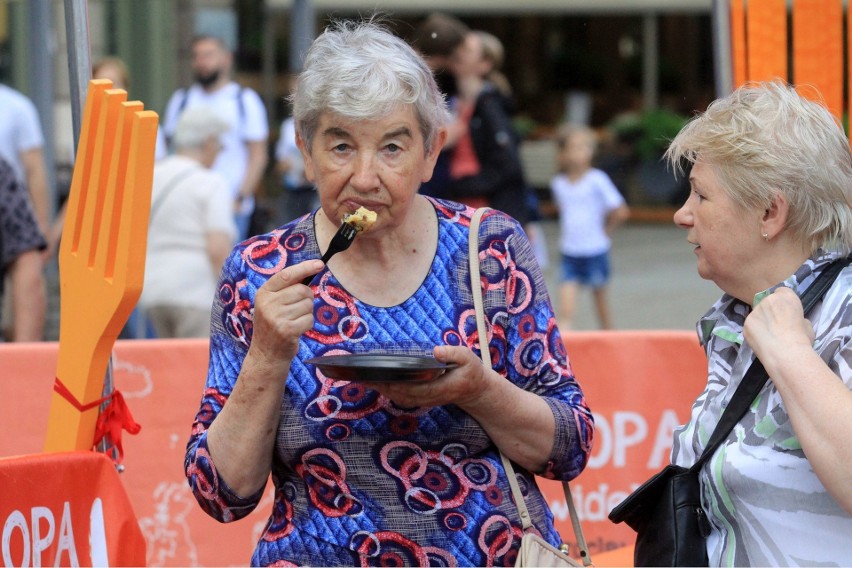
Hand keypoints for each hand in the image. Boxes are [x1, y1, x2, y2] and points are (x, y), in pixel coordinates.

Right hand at [247, 259, 323, 365]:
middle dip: (307, 297)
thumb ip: (286, 289)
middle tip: (299, 308)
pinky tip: (296, 330)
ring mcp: (276, 317)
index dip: (305, 268)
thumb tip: (311, 270)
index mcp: (263, 293)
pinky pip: (309, 319)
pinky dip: (307, 324)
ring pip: (308, 305)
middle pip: (302, 290)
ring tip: (294, 321)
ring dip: (307, 313)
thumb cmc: (273, 325)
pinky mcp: (287, 330)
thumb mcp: (272, 304)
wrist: (266, 355)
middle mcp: (267, 304)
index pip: (286, 275)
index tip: (319, 264)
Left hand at [364, 346, 491, 408]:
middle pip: (398, 393)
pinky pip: (399, 395)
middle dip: (379, 385)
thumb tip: (436, 351)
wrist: (474, 391)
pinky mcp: (419, 398)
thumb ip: (453, 354)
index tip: (377, 375)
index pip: (411, 387)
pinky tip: (375, 380)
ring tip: (362, 377)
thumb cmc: (471, 372)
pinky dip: (386, 389)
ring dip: (380, 388)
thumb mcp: (468, 359)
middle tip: (361, 374)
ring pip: (397, 396)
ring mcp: (423, 399)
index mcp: (439, 388)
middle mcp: (427, 397)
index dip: (393, 382)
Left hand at [743, 287, 814, 364]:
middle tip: (775, 326)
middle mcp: (769, 299)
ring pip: (757, 314)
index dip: (783, 302)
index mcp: (787, 296)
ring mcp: (755, 310)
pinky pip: (751, 325)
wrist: (786, 353)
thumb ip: (797, 318)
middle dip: (770, 311)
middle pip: (767, 302)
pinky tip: (761, 341)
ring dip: (761, 321)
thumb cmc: (801, 339)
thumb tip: (793, 321)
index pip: (782, 291)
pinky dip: (754, 331)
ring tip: (768, 336)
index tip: (784, 312)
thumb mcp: (807, 325)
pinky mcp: (746, 323)